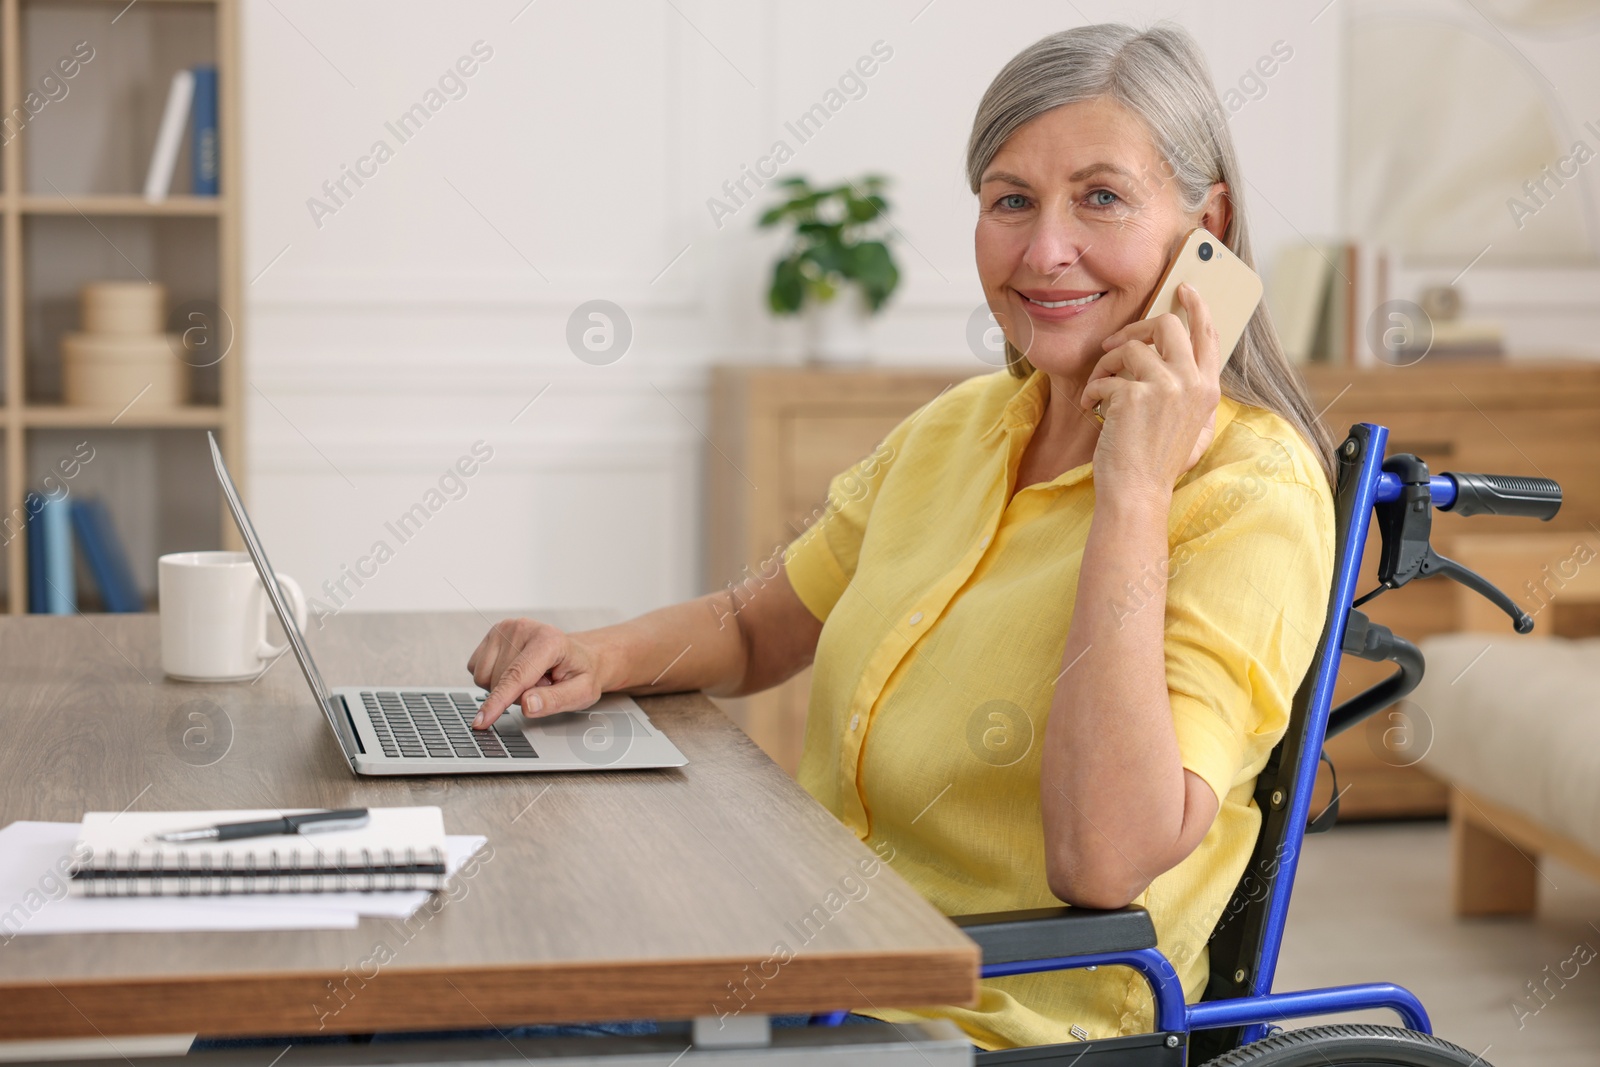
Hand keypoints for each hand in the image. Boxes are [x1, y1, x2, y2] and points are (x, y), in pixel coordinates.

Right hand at [466, 618, 605, 728]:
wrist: (578, 655)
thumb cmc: (580, 672)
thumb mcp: (581, 693)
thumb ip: (555, 700)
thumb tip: (528, 705)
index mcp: (548, 640)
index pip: (516, 676)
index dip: (498, 701)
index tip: (483, 720)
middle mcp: (523, 629)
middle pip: (499, 681)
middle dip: (516, 695)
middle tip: (542, 685)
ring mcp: (504, 629)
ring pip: (484, 677)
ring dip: (504, 688)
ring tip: (530, 678)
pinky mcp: (491, 635)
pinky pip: (477, 671)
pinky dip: (494, 679)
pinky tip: (515, 672)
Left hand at [1082, 283, 1221, 494]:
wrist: (1137, 493)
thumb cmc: (1158, 464)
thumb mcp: (1193, 429)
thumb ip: (1194, 395)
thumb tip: (1189, 364)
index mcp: (1207, 389)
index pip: (1208, 334)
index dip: (1196, 306)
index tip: (1182, 289)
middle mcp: (1191, 383)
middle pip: (1167, 325)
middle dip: (1135, 328)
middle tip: (1114, 344)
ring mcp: (1165, 387)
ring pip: (1129, 347)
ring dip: (1105, 365)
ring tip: (1098, 389)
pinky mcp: (1134, 395)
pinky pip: (1105, 376)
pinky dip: (1092, 391)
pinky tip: (1091, 409)